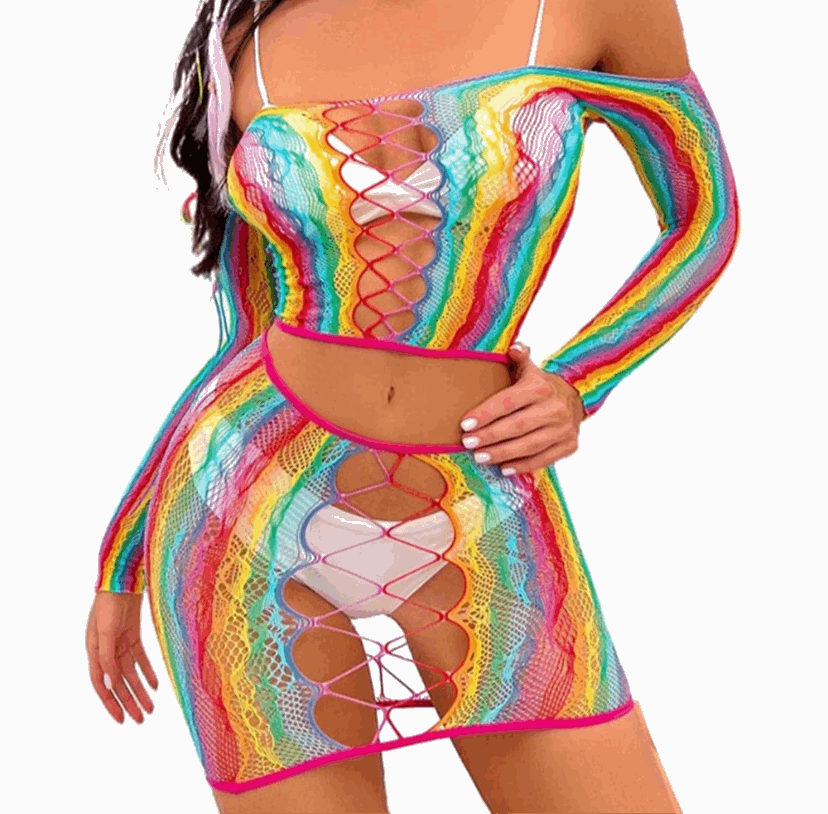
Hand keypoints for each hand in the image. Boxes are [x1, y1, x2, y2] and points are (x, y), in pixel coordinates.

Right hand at [86, 591, 158, 723]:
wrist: (122, 580)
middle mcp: (105, 651)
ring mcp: (119, 643)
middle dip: (129, 702)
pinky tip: (156, 685)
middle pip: (118, 683)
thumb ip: (106, 657)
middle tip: (142, 719)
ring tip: (151, 708)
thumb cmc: (109, 604)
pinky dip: (148, 672)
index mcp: (93, 652)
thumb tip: (108, 684)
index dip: (111, 704)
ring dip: (140, 690)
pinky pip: (140, 659)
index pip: (102, 686)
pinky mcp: (132, 635)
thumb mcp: (105, 631)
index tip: (122, 721)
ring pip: (130, 674)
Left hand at [458, 341, 586, 475]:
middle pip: (516, 426)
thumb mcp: (529, 370)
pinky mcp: (569, 445)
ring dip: (501, 453)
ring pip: (528, 445)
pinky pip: (542, 459)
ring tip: (480, 457)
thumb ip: (519, 359)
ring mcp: (563, 429)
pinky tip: (503, 468)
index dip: (485, 414)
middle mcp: (554, 408)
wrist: (576, 397)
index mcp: (540, 387)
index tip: (465, 425)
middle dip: (489, 436)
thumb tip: (514, 348)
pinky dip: (522, 465)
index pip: (507, 402)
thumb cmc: (541, 385)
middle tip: (468, 443)